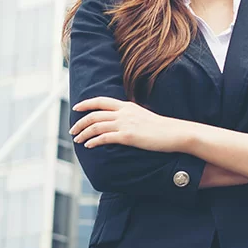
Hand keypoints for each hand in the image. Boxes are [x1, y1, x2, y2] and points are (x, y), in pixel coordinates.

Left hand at [70, 96, 185, 152]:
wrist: (175, 133)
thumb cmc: (161, 127)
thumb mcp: (143, 116)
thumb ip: (130, 116)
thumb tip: (119, 121)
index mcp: (127, 106)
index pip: (101, 101)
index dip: (86, 104)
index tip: (76, 108)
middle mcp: (124, 113)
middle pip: (94, 114)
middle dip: (80, 122)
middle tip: (72, 130)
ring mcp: (125, 124)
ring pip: (96, 126)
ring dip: (83, 133)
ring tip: (77, 140)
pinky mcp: (127, 136)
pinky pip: (104, 138)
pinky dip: (93, 141)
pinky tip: (88, 146)